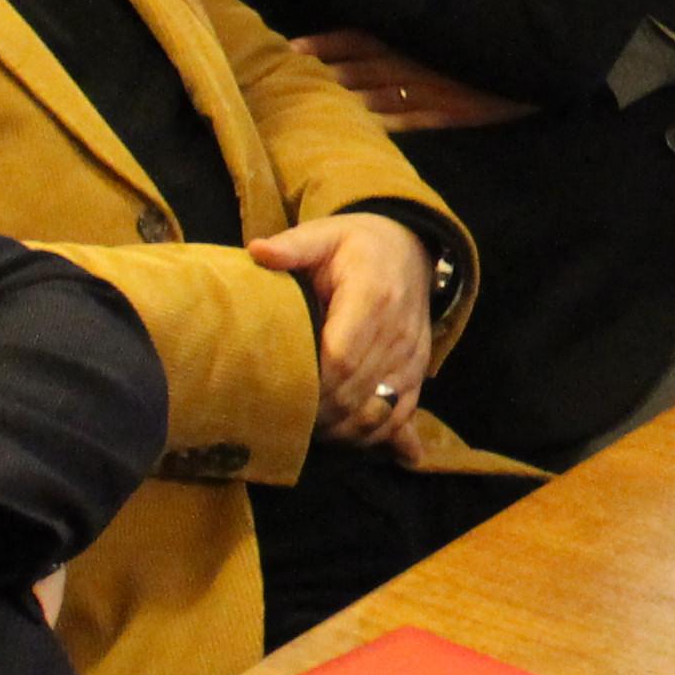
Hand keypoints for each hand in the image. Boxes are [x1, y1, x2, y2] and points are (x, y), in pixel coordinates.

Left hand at [255, 215, 434, 451]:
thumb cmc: (357, 246)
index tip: (281, 392)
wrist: (410, 250)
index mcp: (373, 296)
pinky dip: (373, 435)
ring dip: (342, 430)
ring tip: (308, 431)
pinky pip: (400, 415)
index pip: (342, 357)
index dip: (312, 384)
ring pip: (379, 411)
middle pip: (356, 392)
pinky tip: (344, 439)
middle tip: (283, 419)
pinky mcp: (418, 372)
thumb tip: (256, 251)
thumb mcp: (325, 234)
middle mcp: (398, 331)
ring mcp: (412, 356)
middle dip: (319, 414)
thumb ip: (293, 246)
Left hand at [292, 28, 536, 130]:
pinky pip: (412, 120)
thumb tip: (372, 30)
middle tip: (292, 82)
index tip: (293, 48)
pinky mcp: (454, 111)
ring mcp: (435, 88)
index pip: (360, 37)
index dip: (326, 43)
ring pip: (381, 98)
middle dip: (328, 75)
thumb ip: (413, 25)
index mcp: (413, 35)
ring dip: (350, 103)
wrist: (537, 55)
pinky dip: (387, 124)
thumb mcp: (446, 24)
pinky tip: (366, 128)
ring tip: (318, 109)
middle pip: (362, 69)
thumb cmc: (487, 35)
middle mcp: (419, 61)